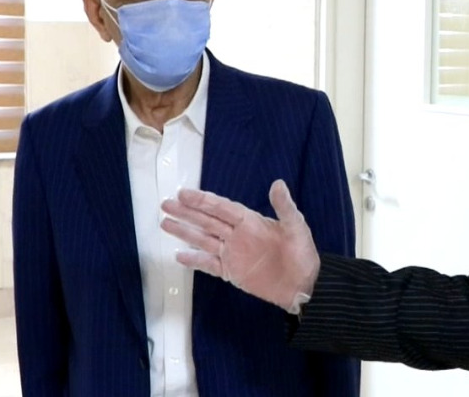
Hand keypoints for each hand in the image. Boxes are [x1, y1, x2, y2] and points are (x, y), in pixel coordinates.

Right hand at [160, 179, 319, 314]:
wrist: (303, 285)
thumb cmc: (302, 253)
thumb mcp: (296, 227)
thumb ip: (284, 207)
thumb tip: (278, 183)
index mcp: (250, 221)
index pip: (221, 207)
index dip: (202, 200)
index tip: (183, 193)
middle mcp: (237, 235)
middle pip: (207, 220)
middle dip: (186, 212)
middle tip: (166, 204)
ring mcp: (232, 253)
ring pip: (203, 239)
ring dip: (184, 232)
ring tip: (164, 223)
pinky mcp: (232, 272)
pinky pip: (208, 264)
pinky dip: (194, 260)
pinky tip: (178, 255)